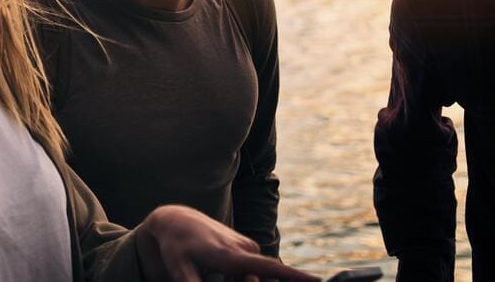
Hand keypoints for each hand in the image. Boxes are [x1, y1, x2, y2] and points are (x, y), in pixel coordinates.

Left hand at [137, 205, 318, 281]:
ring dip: (234, 281)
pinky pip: (249, 272)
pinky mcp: (248, 248)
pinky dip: (237, 277)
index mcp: (230, 255)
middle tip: (217, 272)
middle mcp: (244, 248)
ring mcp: (248, 247)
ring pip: (251, 279)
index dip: (293, 276)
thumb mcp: (179, 269)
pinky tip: (216, 267)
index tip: (317, 280)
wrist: (178, 220)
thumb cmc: (177, 247)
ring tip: (208, 266)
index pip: (267, 268)